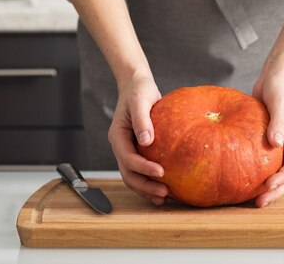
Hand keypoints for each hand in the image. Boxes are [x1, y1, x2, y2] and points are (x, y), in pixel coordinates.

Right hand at [108, 71, 168, 204]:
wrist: (137, 86)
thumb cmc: (139, 90)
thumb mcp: (140, 100)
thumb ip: (142, 120)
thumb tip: (147, 141)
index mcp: (118, 136)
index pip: (128, 158)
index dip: (143, 168)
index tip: (161, 172)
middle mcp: (121, 146)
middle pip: (128, 174)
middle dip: (145, 186)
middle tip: (164, 192)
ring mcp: (128, 150)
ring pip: (133, 177)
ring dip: (147, 189)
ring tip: (165, 197)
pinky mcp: (138, 151)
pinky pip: (141, 171)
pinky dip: (151, 182)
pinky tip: (165, 189)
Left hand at [252, 69, 283, 207]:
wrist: (275, 76)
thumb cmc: (281, 87)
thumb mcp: (280, 104)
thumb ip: (277, 123)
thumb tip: (274, 143)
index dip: (282, 179)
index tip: (268, 186)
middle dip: (275, 191)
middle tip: (259, 202)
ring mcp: (279, 145)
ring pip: (275, 171)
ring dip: (266, 186)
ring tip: (251, 199)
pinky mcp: (266, 141)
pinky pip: (262, 161)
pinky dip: (255, 172)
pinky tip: (241, 179)